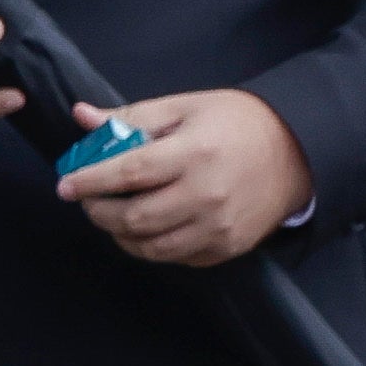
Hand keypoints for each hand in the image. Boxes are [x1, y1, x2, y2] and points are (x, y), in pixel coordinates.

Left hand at [59, 88, 309, 266]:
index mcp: (194, 154)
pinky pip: (172, 257)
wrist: (300, 151)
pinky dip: (149, 245)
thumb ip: (131, 118)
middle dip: (98, 211)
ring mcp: (217, 227)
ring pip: (147, 247)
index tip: (65, 185)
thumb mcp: (185, 108)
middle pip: (132, 218)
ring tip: (114, 213)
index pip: (127, 174)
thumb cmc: (237, 123)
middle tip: (88, 200)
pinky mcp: (225, 248)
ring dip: (119, 233)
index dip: (88, 182)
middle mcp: (207, 195)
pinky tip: (146, 226)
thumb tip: (81, 116)